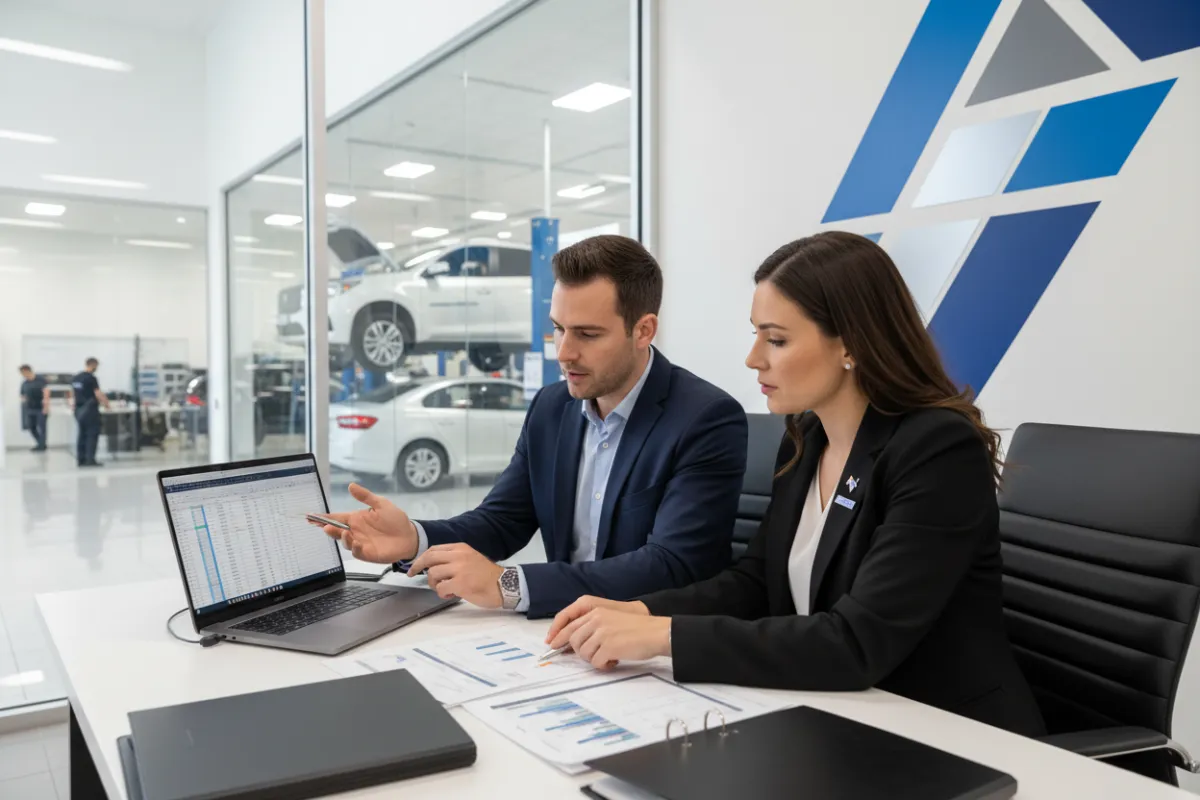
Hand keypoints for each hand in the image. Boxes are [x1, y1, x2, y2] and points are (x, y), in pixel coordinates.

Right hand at [313, 483, 418, 562]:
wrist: (409, 535)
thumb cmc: (395, 519)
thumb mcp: (381, 504)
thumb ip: (365, 496)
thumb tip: (351, 485)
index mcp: (356, 519)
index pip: (336, 518)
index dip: (323, 518)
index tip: (311, 516)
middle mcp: (355, 531)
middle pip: (337, 531)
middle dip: (328, 529)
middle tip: (323, 526)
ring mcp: (360, 543)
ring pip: (345, 542)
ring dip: (342, 538)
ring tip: (345, 532)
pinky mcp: (367, 553)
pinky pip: (357, 552)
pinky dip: (354, 548)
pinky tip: (356, 542)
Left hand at [408, 543, 503, 607]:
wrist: (504, 585)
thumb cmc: (487, 575)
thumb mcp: (470, 558)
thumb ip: (454, 559)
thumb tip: (433, 566)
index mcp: (461, 548)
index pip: (434, 549)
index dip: (421, 558)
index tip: (414, 567)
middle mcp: (459, 556)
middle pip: (430, 558)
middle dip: (418, 566)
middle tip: (413, 574)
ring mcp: (460, 569)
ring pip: (433, 574)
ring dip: (434, 584)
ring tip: (445, 588)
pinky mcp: (460, 583)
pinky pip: (440, 588)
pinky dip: (442, 593)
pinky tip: (451, 594)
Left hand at [555, 608, 670, 669]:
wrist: (656, 632)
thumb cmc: (637, 629)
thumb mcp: (611, 619)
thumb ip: (593, 625)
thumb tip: (574, 643)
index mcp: (596, 610)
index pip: (568, 623)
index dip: (558, 635)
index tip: (552, 643)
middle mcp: (596, 619)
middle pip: (573, 640)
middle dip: (580, 652)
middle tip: (595, 655)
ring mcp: (601, 632)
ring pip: (583, 653)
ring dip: (594, 659)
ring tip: (609, 656)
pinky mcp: (608, 646)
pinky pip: (596, 662)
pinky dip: (604, 665)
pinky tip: (615, 661)